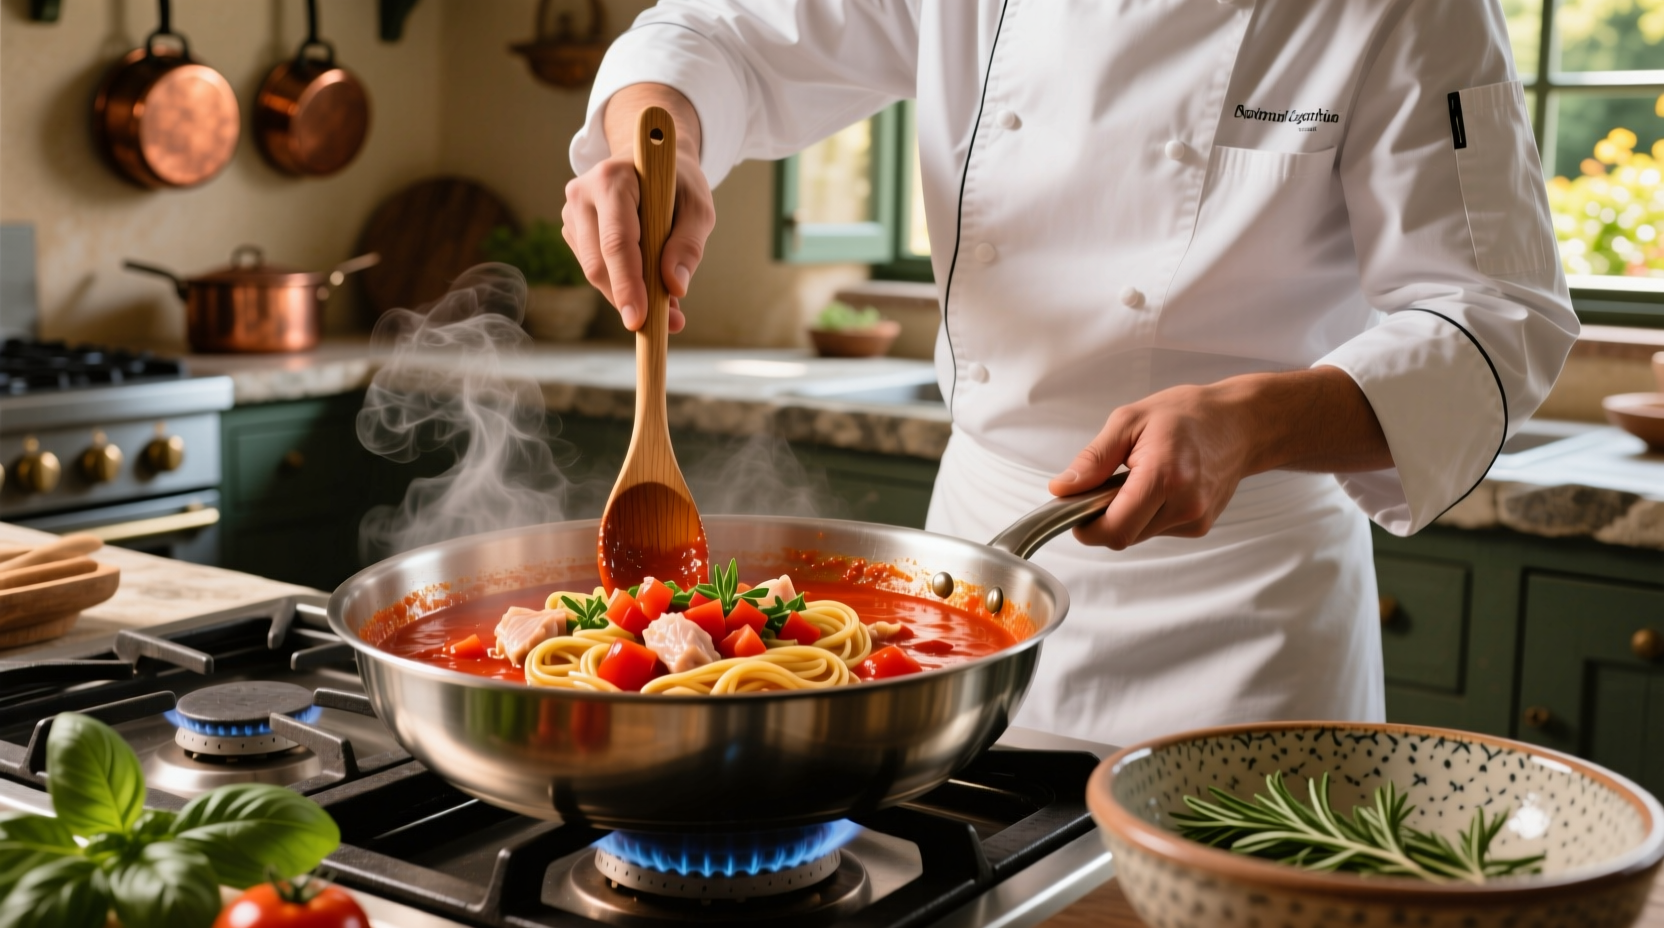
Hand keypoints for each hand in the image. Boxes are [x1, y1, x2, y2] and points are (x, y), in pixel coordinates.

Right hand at [561, 84, 713, 332]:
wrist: (652, 161)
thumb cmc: (677, 182)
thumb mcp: (698, 207)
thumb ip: (689, 245)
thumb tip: (675, 288)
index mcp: (612, 179)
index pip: (617, 242)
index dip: (628, 285)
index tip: (638, 320)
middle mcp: (582, 193)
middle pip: (599, 264)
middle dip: (630, 298)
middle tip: (668, 323)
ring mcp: (572, 212)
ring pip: (594, 271)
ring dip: (629, 294)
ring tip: (667, 302)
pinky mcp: (572, 230)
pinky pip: (595, 268)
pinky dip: (621, 284)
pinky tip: (646, 282)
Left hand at [1048, 367, 1391, 548]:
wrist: (1239, 422)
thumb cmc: (1187, 415)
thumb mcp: (1128, 422)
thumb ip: (1092, 461)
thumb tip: (1062, 489)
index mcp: (1163, 476)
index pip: (1114, 530)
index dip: (1086, 527)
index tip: (1075, 509)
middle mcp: (1184, 504)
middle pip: (1123, 536)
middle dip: (1104, 517)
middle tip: (1108, 483)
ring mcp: (1196, 519)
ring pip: (1138, 535)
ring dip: (1126, 515)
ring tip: (1139, 478)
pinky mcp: (1200, 525)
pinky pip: (1156, 530)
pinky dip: (1146, 514)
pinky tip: (1158, 486)